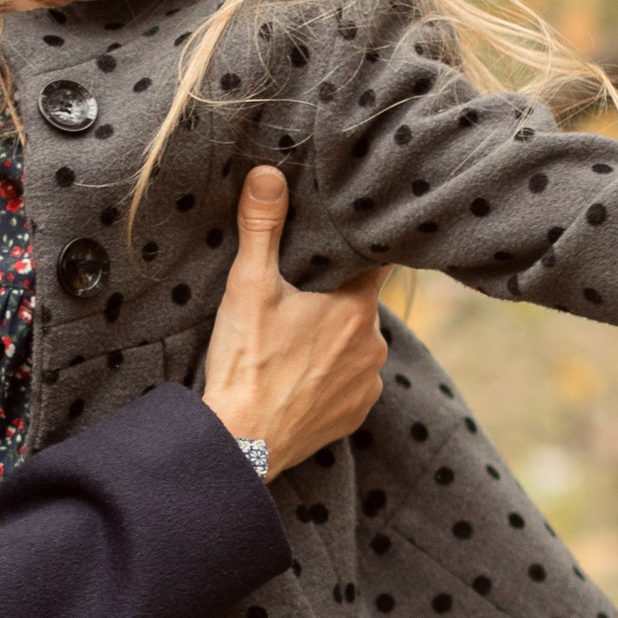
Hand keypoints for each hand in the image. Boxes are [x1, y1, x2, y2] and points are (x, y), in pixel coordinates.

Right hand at [201, 166, 388, 473]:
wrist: (241, 444)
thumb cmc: (246, 363)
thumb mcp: (249, 286)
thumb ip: (262, 226)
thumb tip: (268, 173)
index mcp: (356, 306)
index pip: (376, 260)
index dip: (358, 248)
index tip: (343, 241)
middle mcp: (374, 345)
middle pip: (360, 303)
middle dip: (334, 297)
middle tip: (296, 296)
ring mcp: (367, 384)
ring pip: (355, 344)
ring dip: (331, 339)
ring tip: (290, 342)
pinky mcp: (353, 415)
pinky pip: (349, 383)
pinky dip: (328, 377)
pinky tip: (295, 377)